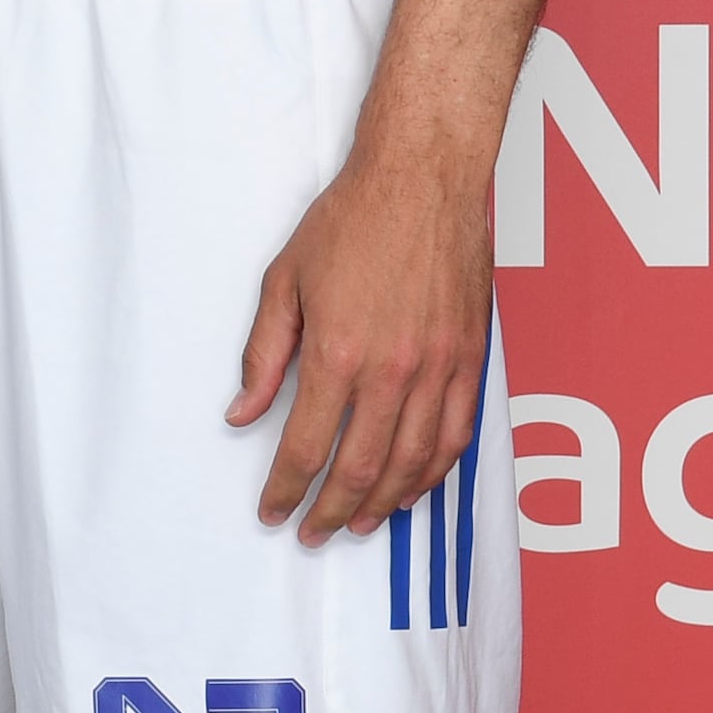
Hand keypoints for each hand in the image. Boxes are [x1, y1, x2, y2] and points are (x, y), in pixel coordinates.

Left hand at [228, 143, 494, 544]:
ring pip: (413, 463)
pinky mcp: (470, 359)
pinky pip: (456, 436)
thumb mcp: (283, 281)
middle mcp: (393, 371)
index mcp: (338, 353)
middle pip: (361, 468)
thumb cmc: (350, 221)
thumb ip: (263, 356)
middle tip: (312, 532)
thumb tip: (242, 413)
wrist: (421, 180)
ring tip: (359, 524)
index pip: (306, 446)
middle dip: (331, 510)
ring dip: (385, 504)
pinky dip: (434, 473)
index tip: (273, 510)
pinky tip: (414, 489)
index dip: (286, 488)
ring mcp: (438, 368)